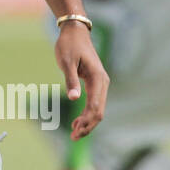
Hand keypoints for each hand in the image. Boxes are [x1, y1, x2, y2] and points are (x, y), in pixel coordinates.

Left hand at [53, 23, 108, 140]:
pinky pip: (94, 102)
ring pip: (98, 108)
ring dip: (88, 122)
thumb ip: (71, 80)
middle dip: (88, 126)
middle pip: (99, 111)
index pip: (95, 106)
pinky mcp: (95, 83)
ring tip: (74, 133)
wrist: (75, 32)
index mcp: (98, 78)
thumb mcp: (67, 62)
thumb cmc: (69, 45)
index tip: (75, 132)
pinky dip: (87, 114)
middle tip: (73, 137)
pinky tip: (77, 121)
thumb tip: (73, 98)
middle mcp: (102, 83)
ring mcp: (100, 83)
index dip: (87, 121)